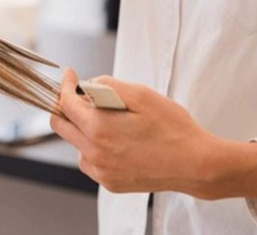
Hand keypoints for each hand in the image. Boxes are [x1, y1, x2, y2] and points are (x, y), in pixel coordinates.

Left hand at [50, 69, 256, 199]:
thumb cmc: (172, 128)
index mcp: (99, 128)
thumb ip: (108, 86)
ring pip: (74, 143)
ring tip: (109, 120)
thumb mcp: (142, 95)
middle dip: (65, 105)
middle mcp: (94, 152)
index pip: (65, 103)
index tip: (70, 75)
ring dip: (82, 127)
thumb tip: (88, 85)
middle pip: (60, 125)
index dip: (65, 85)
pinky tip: (115, 140)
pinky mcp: (109, 182)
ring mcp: (100, 170)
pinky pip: (88, 160)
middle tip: (80, 95)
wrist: (195, 165)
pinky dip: (93, 146)